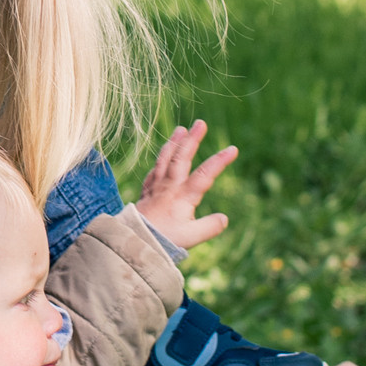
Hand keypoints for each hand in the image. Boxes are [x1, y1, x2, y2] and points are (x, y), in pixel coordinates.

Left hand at [136, 120, 237, 249]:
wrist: (133, 242)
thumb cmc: (163, 240)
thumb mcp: (191, 237)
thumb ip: (209, 227)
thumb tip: (224, 218)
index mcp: (182, 197)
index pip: (204, 175)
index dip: (219, 161)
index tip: (232, 149)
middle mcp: (169, 187)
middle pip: (181, 158)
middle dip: (192, 140)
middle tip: (200, 123)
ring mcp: (156, 188)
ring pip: (165, 160)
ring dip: (173, 143)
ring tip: (180, 129)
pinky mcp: (146, 193)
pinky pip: (153, 171)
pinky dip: (159, 161)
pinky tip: (163, 156)